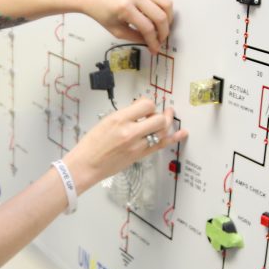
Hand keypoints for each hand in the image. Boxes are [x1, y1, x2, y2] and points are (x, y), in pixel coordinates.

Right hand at [63, 98, 187, 194]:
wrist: (86, 165)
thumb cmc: (91, 144)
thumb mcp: (106, 121)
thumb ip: (125, 114)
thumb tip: (140, 109)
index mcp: (120, 119)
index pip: (146, 104)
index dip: (148, 104)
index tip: (146, 106)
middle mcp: (131, 132)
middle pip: (158, 118)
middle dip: (160, 114)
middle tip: (158, 113)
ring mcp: (137, 145)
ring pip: (162, 131)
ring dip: (167, 123)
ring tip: (169, 117)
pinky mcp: (140, 156)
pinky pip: (161, 145)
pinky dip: (173, 138)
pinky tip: (182, 133)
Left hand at [79, 0, 173, 53]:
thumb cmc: (99, 10)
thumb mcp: (115, 29)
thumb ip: (135, 37)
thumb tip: (150, 42)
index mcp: (125, 8)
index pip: (148, 29)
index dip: (154, 42)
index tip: (155, 49)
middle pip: (161, 16)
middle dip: (164, 32)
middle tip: (160, 40)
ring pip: (166, 3)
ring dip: (168, 19)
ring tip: (162, 28)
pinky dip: (162, 8)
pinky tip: (156, 16)